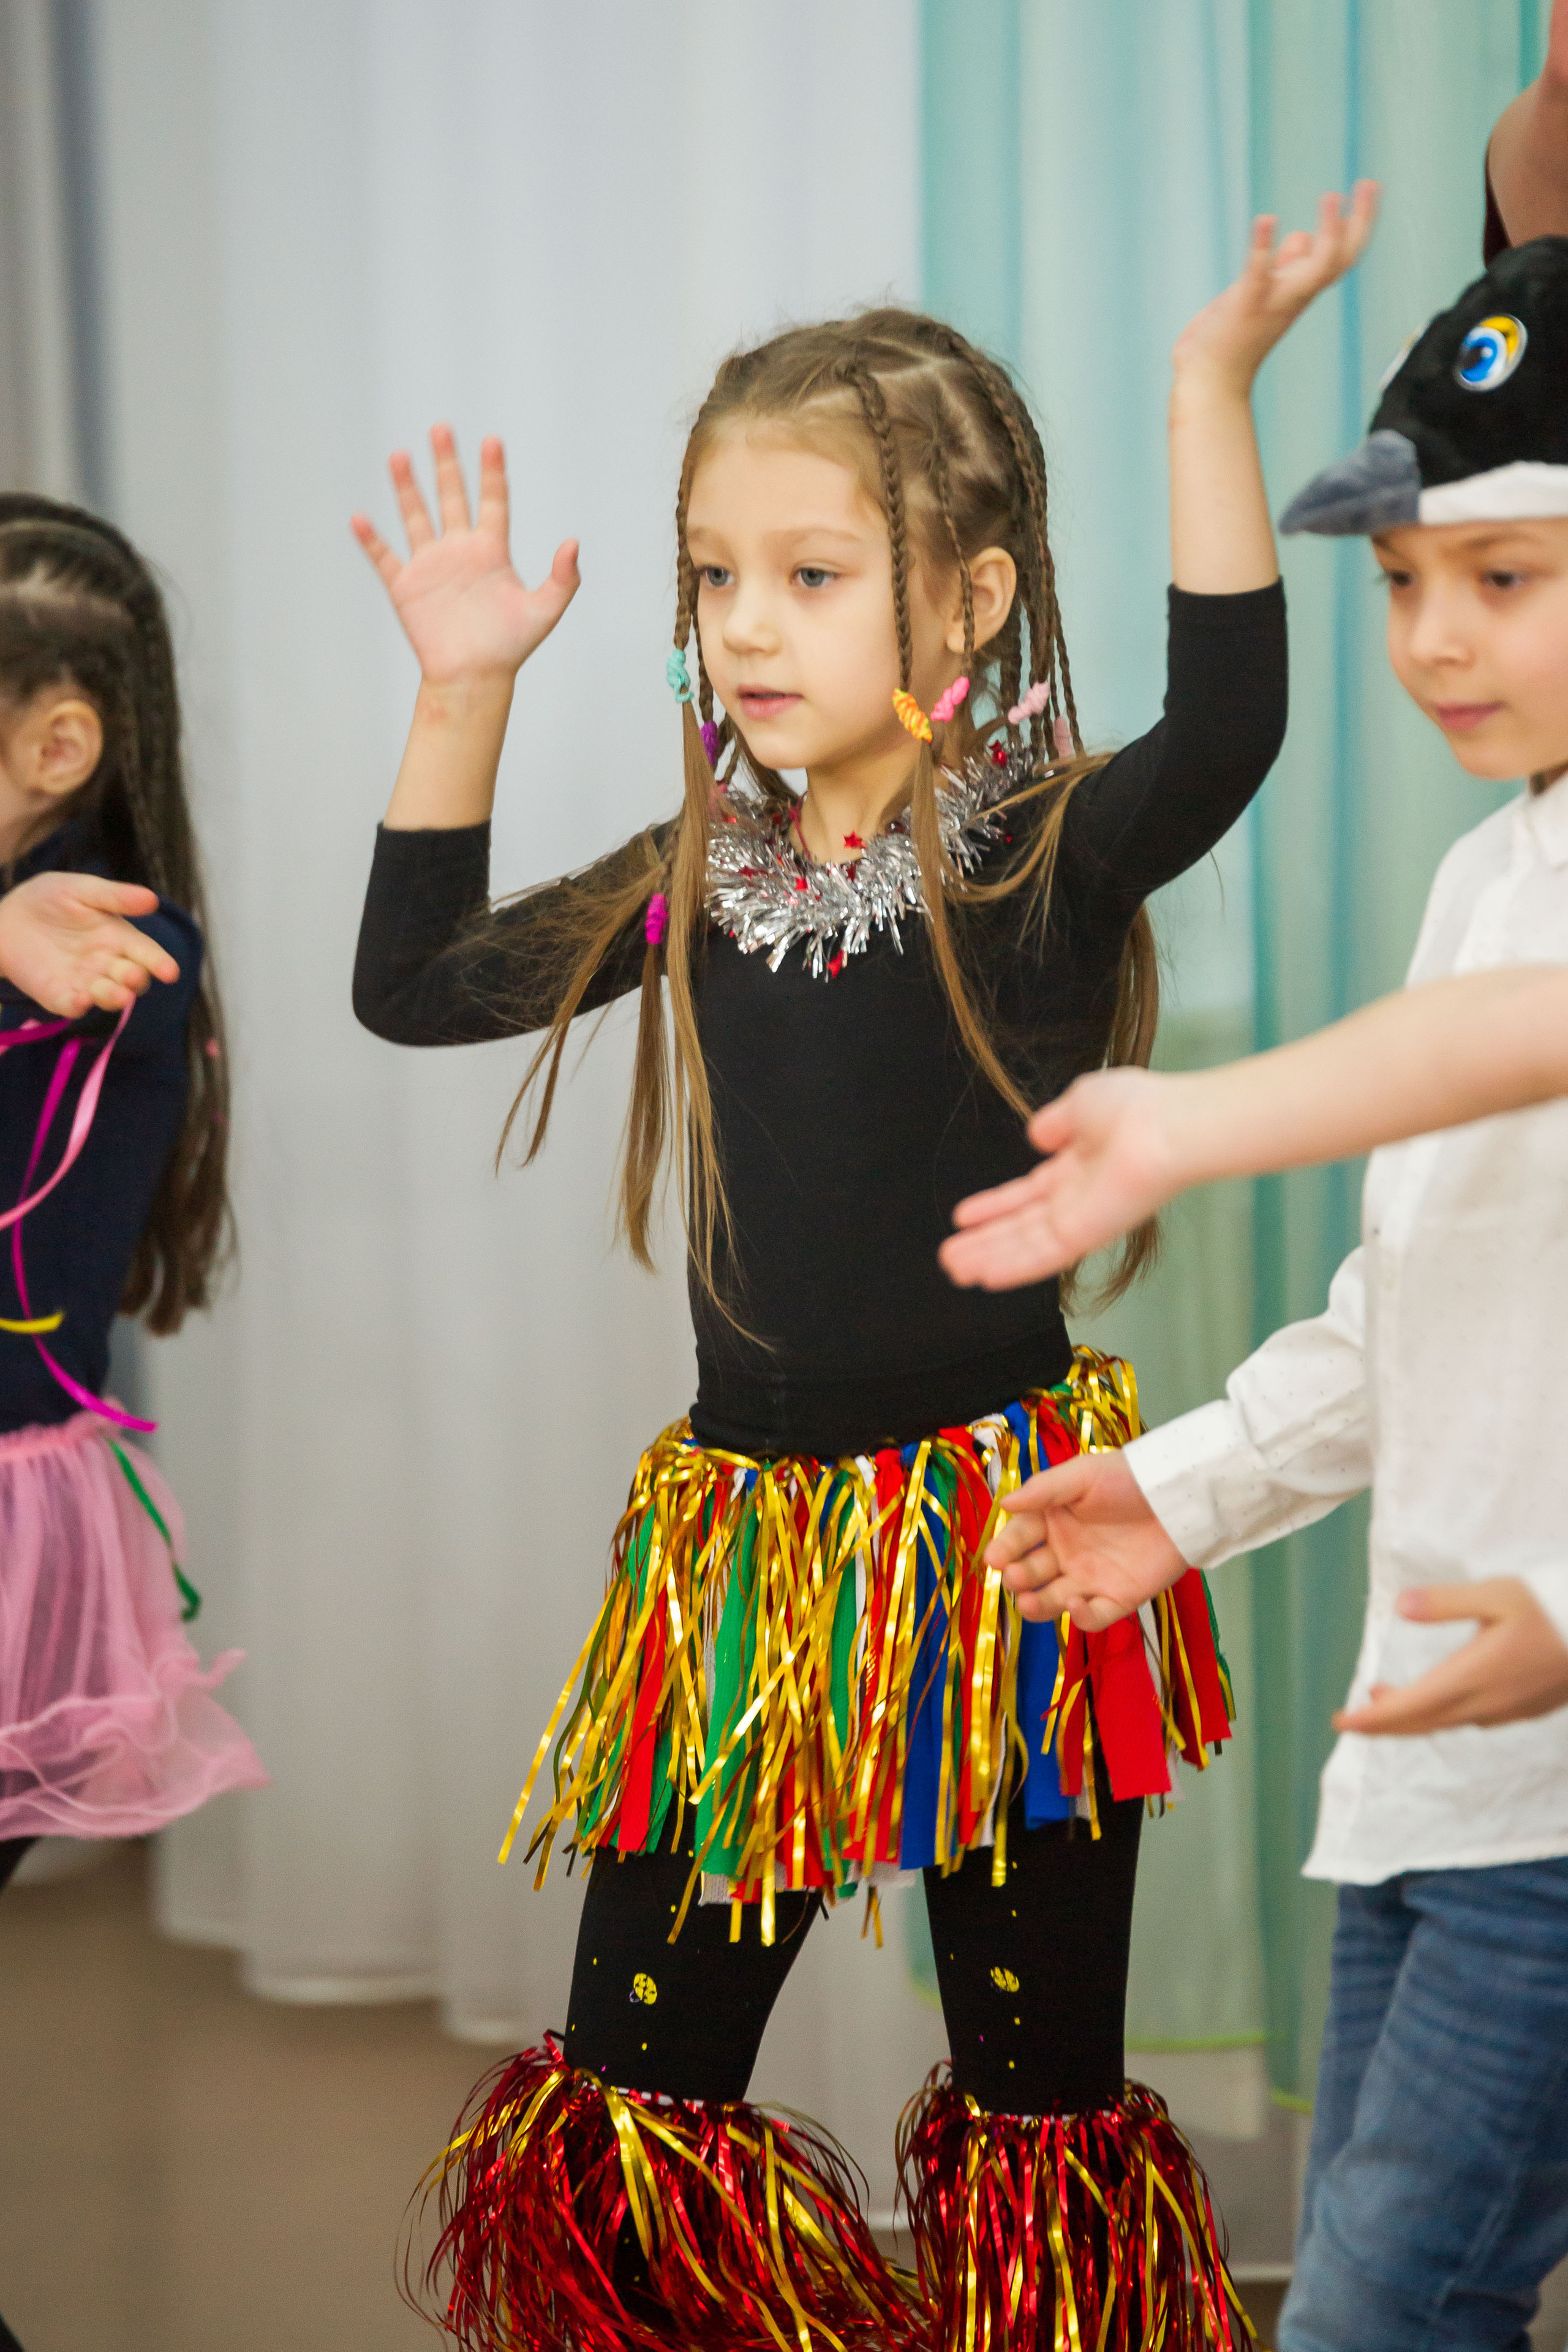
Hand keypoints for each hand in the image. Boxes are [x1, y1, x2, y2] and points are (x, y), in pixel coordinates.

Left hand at [0, 871, 176, 1017]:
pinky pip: (74, 1006)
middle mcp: (108, 964)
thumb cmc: (50, 899)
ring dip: (114, 998)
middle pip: (132, 979)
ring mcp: (86, 982)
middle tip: (132, 976)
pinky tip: (81, 999)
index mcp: (119, 938)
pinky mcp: (61, 996)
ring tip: (117, 995)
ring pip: (108, 997)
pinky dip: (79, 1006)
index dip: (160, 963)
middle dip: (135, 980)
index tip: (169, 972)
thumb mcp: (81, 889)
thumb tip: (153, 899)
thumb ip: (115, 897)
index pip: (147, 953)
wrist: (7, 917)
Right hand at [352, 425, 579, 686]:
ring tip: (400, 456)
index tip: (492, 440)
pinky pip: (385, 558)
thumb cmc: (510, 648)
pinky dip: (371, 541)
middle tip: (441, 429)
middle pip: (452, 497)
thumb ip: (562, 579)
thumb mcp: (544, 612)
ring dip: (407, 488)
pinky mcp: (406, 587)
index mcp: (491, 552)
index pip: (494, 502)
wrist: (474, 679)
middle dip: (447, 464)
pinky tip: (359, 518)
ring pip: (417, 517)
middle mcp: (460, 551)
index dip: (493, 472)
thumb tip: (573, 543)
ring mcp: (431, 567)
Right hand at [942, 1068, 1176, 1290]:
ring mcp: (1083, 1219)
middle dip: (984, 1242)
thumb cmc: (1137, 1106)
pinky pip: (1043, 1256)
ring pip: (1027, 1246)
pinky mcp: (1087, 1235)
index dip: (995, 1206)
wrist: (1169, 1125)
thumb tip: (1038, 1135)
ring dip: (989, 1258)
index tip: (963, 1217)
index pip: (1029, 1194)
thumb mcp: (1083, 1100)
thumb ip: (1057, 1121)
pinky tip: (984, 1277)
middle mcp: (1080, 1198)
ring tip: (953, 1270)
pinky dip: (1013, 1267)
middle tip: (949, 1257)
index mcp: (1080, 1166)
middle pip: (1022, 1227)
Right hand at [987, 1450, 1188, 1629]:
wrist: (1179, 1498)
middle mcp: (1065, 1552)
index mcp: (1052, 1520)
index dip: (1005, 1548)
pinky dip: (1081, 1616)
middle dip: (1019, 1577)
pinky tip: (1076, 1604)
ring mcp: (1089, 1578)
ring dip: (1037, 1604)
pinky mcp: (1117, 1598)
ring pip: (1053, 1600)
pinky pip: (1093, 1616)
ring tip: (1028, 1602)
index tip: (994, 1559)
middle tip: (1016, 1576)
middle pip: (1032, 1572)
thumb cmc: (1127, 1479)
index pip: (1019, 1537)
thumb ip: (1044, 1490)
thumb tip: (1004, 1503)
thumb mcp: (1083, 1475)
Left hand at [1173, 182, 1379, 394]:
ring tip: (1331, 196)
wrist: (1210, 379)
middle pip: (1342, 259)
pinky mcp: (1245, 305)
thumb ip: (1284, 265)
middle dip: (1360, 223)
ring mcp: (1273, 301)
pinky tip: (1266, 218)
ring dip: (1329, 234)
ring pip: (1318, 270)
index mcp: (1299, 290)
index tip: (1369, 187)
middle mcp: (1294, 295)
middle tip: (1369, 183)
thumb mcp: (1264, 291)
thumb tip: (1303, 236)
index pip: (1341, 255)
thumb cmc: (1233, 337)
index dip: (1359, 223)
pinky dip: (1263, 247)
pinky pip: (1259, 274)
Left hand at [1334, 1580, 1567, 1735]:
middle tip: (1351, 1719)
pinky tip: (1435, 1695)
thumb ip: (1446, 1603)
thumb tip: (1399, 1606)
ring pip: (1446, 1721)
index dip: (1373, 1719)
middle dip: (1383, 1724)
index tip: (1342, 1722)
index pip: (1411, 1707)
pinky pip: (1469, 1718)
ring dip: (1411, 1715)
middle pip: (1423, 1722)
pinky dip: (1440, 1711)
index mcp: (1473, 1676)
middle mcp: (1486, 1702)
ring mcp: (1506, 1710)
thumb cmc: (1552, 1609)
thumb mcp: (1498, 1594)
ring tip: (1381, 1699)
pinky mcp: (1521, 1708)